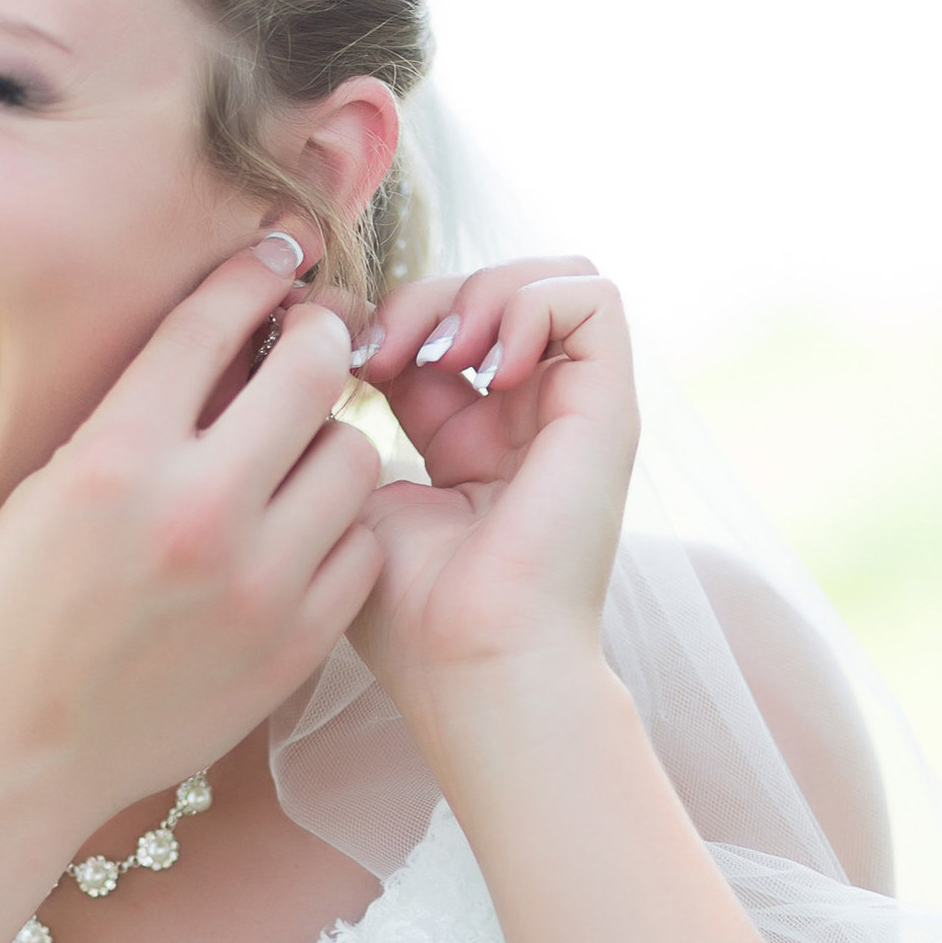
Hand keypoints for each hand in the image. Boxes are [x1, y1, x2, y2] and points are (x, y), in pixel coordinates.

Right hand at [0, 242, 381, 830]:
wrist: (19, 747)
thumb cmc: (19, 607)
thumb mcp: (52, 486)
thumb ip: (141, 412)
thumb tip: (232, 332)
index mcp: (117, 458)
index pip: (212, 321)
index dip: (253, 274)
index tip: (273, 260)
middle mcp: (194, 511)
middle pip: (313, 369)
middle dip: (317, 338)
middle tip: (311, 343)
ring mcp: (256, 584)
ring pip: (356, 454)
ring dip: (330, 440)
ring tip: (296, 457)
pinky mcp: (296, 644)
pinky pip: (362, 546)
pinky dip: (339, 529)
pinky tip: (301, 533)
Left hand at [346, 258, 638, 725]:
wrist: (473, 663)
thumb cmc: (409, 610)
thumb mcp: (359, 493)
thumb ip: (352, 417)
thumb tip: (332, 338)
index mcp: (472, 442)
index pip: (439, 331)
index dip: (387, 320)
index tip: (338, 361)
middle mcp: (530, 420)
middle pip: (491, 293)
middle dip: (427, 295)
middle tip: (379, 349)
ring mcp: (574, 411)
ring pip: (548, 279)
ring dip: (480, 289)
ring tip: (439, 350)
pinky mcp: (609, 407)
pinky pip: (592, 297)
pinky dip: (530, 302)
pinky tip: (485, 363)